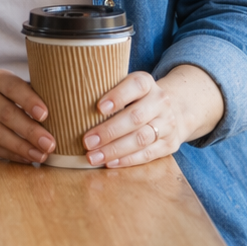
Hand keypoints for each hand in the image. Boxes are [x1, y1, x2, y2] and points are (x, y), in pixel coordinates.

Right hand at [0, 68, 56, 163]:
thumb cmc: (16, 95)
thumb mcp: (24, 86)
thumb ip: (41, 93)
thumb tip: (72, 106)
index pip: (13, 87)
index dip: (28, 101)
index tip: (45, 114)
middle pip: (6, 113)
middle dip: (29, 131)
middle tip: (50, 144)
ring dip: (20, 146)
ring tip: (41, 155)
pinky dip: (10, 154)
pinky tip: (27, 158)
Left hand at [82, 64, 224, 167]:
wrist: (176, 109)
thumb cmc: (136, 97)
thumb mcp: (127, 85)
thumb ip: (107, 88)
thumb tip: (70, 99)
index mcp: (147, 83)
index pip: (135, 86)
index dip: (117, 96)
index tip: (98, 107)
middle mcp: (160, 102)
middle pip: (135, 117)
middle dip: (109, 131)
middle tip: (86, 141)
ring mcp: (167, 124)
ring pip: (141, 139)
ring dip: (115, 150)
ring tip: (93, 156)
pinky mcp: (169, 144)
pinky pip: (147, 154)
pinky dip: (127, 160)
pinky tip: (109, 162)